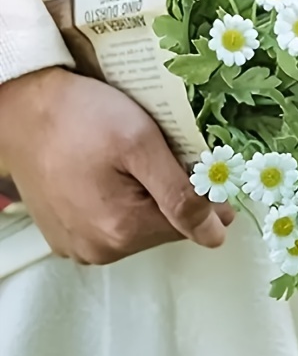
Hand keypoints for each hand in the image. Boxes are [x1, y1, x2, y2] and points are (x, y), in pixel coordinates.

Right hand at [0, 68, 232, 264]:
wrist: (24, 106)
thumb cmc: (81, 116)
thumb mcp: (142, 144)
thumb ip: (181, 193)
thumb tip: (215, 234)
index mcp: (121, 230)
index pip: (192, 225)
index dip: (203, 192)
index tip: (193, 161)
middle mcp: (99, 249)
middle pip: (165, 228)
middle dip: (170, 193)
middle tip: (154, 154)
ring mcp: (79, 246)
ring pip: (141, 226)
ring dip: (146, 196)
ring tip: (127, 162)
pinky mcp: (66, 236)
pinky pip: (112, 224)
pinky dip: (121, 200)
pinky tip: (109, 173)